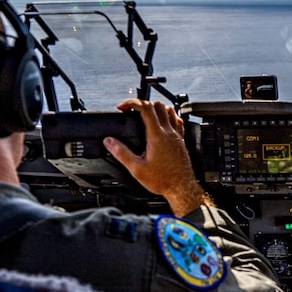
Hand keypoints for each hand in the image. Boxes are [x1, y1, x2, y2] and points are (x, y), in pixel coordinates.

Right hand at [105, 99, 211, 214]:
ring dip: (156, 108)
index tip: (123, 107)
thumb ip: (121, 153)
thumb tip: (109, 141)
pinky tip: (163, 124)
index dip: (132, 102)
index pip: (146, 108)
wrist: (181, 189)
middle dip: (142, 104)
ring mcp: (177, 136)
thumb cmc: (163, 180)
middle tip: (132, 111)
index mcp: (157, 136)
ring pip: (170, 110)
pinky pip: (178, 121)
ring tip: (146, 115)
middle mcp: (169, 133)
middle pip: (158, 105)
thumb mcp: (136, 169)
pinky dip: (169, 117)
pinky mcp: (182, 141)